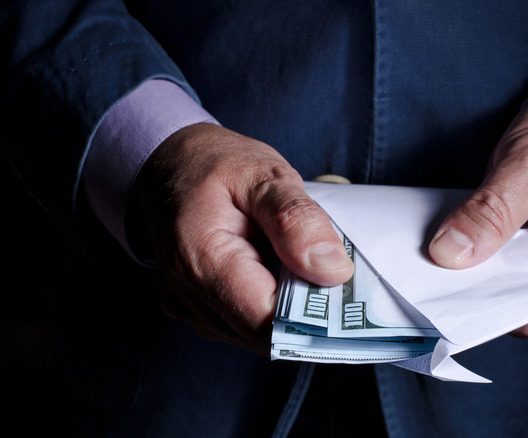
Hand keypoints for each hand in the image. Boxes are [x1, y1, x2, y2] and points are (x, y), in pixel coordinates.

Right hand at [133, 123, 353, 351]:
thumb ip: (297, 220)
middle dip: (306, 312)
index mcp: (203, 260)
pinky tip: (279, 272)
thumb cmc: (215, 165)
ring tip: (301, 264)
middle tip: (332, 271)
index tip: (346, 293)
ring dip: (289, 309)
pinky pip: (244, 323)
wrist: (170, 165)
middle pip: (265, 333)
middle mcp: (189, 295)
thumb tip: (334, 271)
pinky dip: (271, 304)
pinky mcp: (198, 310)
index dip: (314, 315)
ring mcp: (190, 308)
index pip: (269, 321)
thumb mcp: (263, 175)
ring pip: (258, 334)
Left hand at [428, 87, 527, 336]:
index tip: (447, 298)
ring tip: (424, 257)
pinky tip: (435, 236)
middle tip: (425, 274)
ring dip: (460, 264)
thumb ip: (495, 211)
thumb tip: (448, 254)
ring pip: (489, 273)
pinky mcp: (513, 232)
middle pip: (506, 297)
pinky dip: (461, 241)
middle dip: (468, 288)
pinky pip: (482, 247)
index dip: (489, 309)